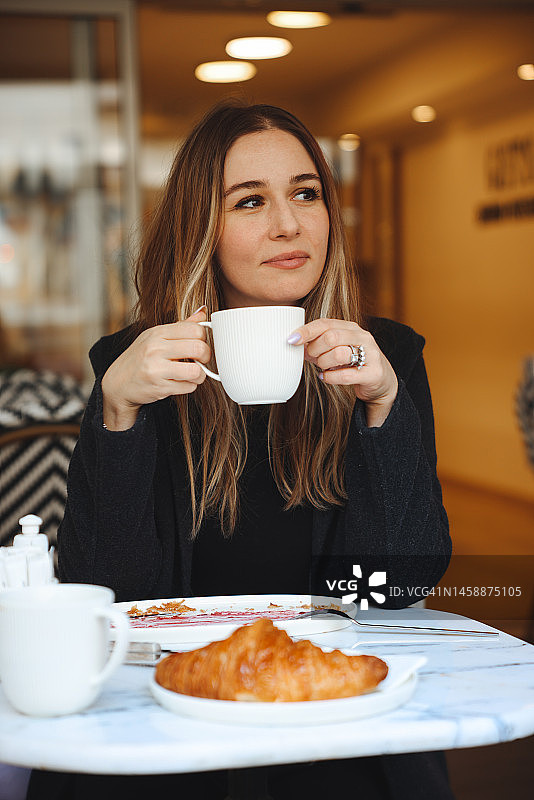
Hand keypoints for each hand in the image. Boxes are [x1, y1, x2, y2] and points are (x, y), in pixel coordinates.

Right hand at [101, 307, 210, 429]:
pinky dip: (189, 386)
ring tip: (192, 374)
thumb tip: (203, 312)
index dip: (203, 338)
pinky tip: (180, 382)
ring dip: (200, 375)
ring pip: (196, 371)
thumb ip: (181, 326)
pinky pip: (189, 387)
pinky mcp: (159, 387)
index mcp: (157, 333)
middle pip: (199, 348)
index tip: (199, 344)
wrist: (117, 383)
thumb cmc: (139, 358)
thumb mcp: (155, 336)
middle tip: (200, 360)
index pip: (195, 329)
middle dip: (206, 356)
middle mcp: (156, 348)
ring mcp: (156, 368)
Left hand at [288, 318, 397, 426]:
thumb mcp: (335, 350)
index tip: (291, 339)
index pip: (325, 323)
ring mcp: (371, 354)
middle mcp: (362, 337)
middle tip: (312, 358)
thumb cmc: (353, 364)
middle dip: (315, 350)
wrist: (381, 381)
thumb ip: (318, 346)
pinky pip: (346, 375)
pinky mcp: (373, 373)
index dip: (306, 331)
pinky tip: (326, 377)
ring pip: (339, 354)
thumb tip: (295, 344)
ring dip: (324, 364)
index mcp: (351, 328)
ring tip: (323, 368)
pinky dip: (330, 377)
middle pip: (331, 337)